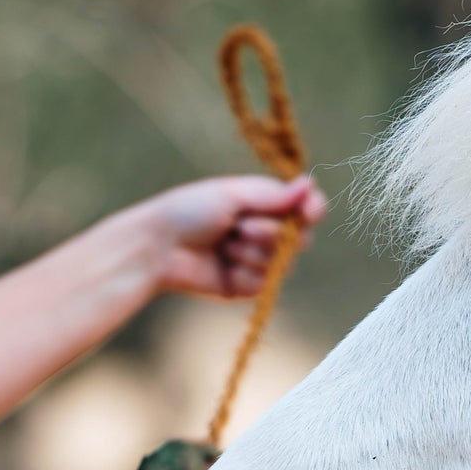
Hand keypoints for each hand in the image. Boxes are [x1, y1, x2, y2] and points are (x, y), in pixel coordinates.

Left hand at [147, 174, 327, 298]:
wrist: (158, 247)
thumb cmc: (189, 211)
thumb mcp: (233, 195)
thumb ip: (273, 195)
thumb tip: (310, 183)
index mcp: (263, 205)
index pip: (305, 209)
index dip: (312, 210)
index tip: (308, 212)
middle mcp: (265, 232)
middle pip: (300, 239)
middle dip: (271, 234)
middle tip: (240, 227)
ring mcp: (256, 261)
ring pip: (282, 264)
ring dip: (250, 253)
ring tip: (222, 245)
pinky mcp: (245, 286)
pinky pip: (263, 284)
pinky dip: (242, 274)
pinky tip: (221, 266)